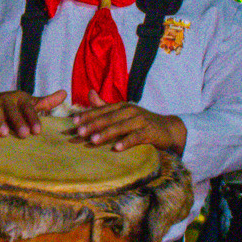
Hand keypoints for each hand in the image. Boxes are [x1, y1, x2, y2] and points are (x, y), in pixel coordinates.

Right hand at [0, 89, 66, 136]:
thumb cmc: (13, 108)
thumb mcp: (28, 104)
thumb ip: (46, 102)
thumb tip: (65, 93)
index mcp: (20, 99)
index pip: (28, 108)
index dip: (33, 118)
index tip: (37, 131)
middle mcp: (6, 99)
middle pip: (12, 109)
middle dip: (18, 121)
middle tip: (24, 135)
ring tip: (2, 134)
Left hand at [71, 90, 187, 152]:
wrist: (167, 129)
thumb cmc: (141, 122)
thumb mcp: (124, 112)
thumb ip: (106, 105)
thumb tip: (89, 93)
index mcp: (122, 106)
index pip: (102, 110)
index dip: (88, 115)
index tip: (74, 122)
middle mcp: (130, 111)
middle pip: (109, 118)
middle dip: (93, 125)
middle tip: (79, 132)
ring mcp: (141, 121)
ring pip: (121, 126)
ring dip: (107, 133)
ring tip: (93, 140)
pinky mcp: (150, 132)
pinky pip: (136, 137)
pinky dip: (126, 142)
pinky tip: (116, 148)